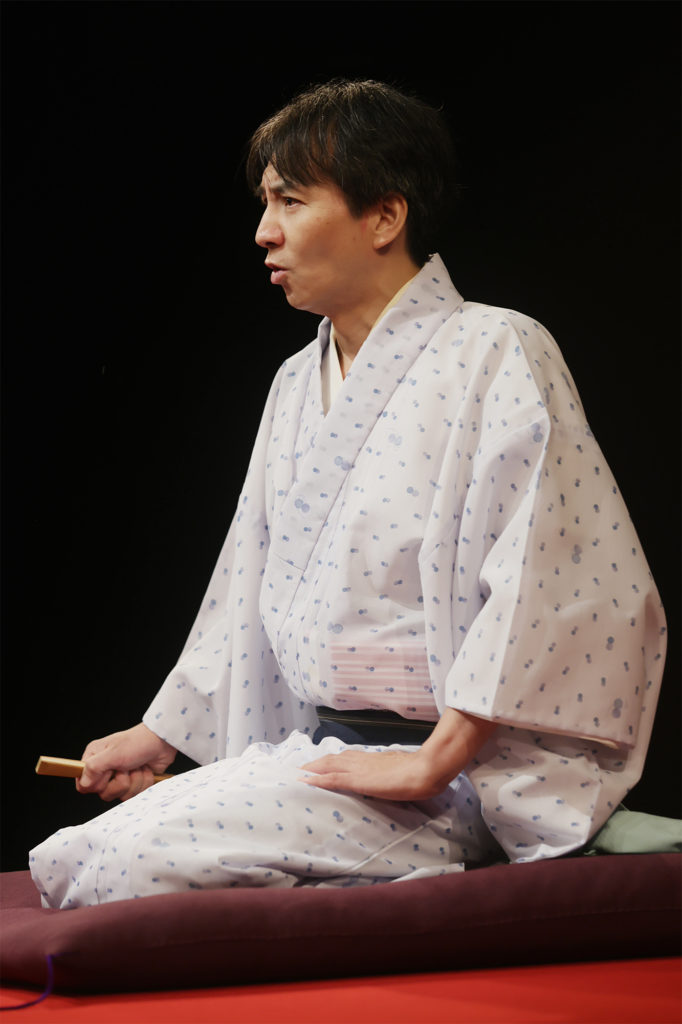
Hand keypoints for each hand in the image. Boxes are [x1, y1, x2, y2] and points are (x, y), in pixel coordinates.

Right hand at [77, 723, 176, 801]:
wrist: (162, 742)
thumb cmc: (138, 742)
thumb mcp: (113, 753)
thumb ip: (94, 768)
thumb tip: (83, 784)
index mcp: (94, 758)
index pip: (84, 784)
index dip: (96, 784)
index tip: (108, 775)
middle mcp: (105, 769)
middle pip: (104, 793)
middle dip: (120, 782)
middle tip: (126, 767)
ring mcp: (119, 777)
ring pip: (122, 795)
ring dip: (135, 781)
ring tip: (138, 766)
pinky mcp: (133, 782)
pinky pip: (135, 794)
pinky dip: (143, 782)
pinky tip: (145, 770)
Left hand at [301, 707, 497, 801]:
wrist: (426, 769)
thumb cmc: (420, 770)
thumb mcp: (403, 768)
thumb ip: (394, 771)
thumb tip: (394, 776)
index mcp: (374, 758)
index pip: (348, 757)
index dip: (333, 760)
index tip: (322, 763)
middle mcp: (363, 760)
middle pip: (334, 759)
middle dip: (317, 763)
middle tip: (303, 767)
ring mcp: (360, 769)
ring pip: (330, 765)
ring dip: (313, 768)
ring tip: (300, 772)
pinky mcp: (359, 780)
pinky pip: (333, 779)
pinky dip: (318, 779)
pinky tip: (306, 781)